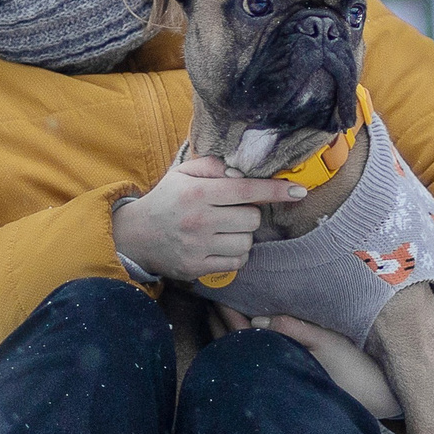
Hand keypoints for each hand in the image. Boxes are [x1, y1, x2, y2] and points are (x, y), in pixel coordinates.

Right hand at [114, 155, 306, 279]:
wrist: (136, 236)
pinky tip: (222, 245)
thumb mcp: (183, 174)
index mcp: (198, 193)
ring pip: (247, 242)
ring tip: (225, 229)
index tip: (298, 191)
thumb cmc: (166, 200)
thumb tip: (242, 172)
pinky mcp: (198, 268)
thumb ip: (213, 166)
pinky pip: (237, 262)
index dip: (275, 190)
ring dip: (243, 235)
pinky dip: (236, 253)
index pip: (246, 190)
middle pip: (253, 219)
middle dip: (250, 214)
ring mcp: (199, 247)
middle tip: (233, 211)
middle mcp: (200, 220)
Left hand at [218, 306, 400, 419]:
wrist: (377, 397)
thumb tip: (257, 319)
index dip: (226, 311)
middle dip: (220, 320)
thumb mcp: (326, 342)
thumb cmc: (354, 368)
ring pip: (241, 353)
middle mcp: (270, 373)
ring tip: (222, 308)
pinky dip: (244, 341)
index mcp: (277, 360)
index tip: (214, 290)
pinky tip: (245, 329)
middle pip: (232, 344)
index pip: (240, 334)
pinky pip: (255, 357)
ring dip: (229, 331)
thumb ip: (292, 329)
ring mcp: (276, 378)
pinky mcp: (286, 379)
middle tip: (210, 294)